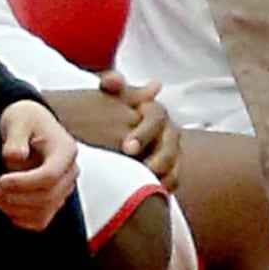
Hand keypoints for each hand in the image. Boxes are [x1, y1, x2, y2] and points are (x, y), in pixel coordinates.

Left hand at [0, 100, 77, 228]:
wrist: (29, 127)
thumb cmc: (25, 121)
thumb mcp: (17, 120)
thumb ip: (16, 139)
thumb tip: (17, 157)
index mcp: (66, 150)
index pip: (50, 176)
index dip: (23, 183)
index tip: (0, 181)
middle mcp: (69, 171)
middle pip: (47, 197)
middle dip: (14, 197)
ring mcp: (64, 188)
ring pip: (42, 211)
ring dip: (12, 209)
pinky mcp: (53, 200)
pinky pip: (40, 220)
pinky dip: (19, 218)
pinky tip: (3, 203)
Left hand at [99, 69, 181, 190]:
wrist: (94, 137)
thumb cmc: (97, 114)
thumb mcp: (103, 97)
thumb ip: (111, 85)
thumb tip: (115, 79)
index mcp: (151, 109)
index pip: (157, 116)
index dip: (144, 132)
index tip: (127, 147)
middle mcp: (165, 128)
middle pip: (171, 141)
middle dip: (158, 156)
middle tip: (141, 172)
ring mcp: (168, 148)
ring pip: (175, 160)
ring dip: (165, 171)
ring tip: (149, 182)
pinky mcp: (167, 169)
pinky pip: (173, 178)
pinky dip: (166, 183)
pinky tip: (155, 190)